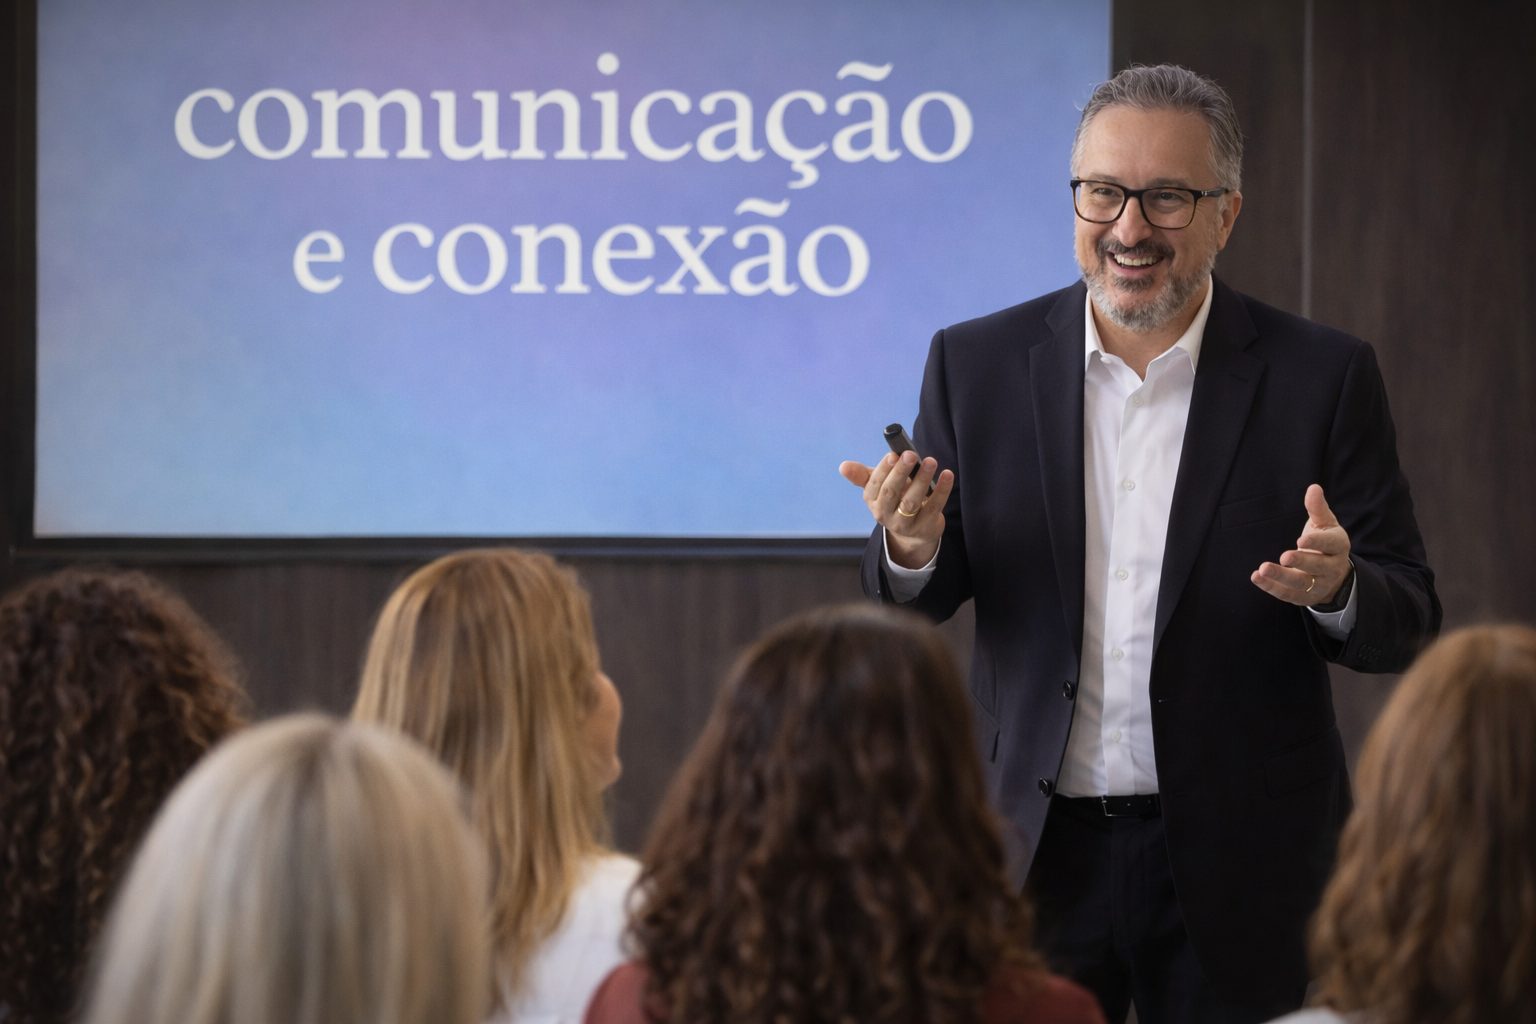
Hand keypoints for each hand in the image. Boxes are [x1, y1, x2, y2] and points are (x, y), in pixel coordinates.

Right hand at [839, 451, 953, 568]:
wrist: (914, 531)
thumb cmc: (895, 500)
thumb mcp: (878, 487)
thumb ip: (862, 475)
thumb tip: (843, 466)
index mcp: (872, 501)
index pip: (875, 485)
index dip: (884, 470)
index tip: (893, 454)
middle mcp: (885, 514)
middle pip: (891, 493)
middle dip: (901, 472)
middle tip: (911, 454)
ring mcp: (905, 524)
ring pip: (912, 502)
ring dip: (921, 480)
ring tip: (931, 461)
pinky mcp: (925, 527)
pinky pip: (934, 507)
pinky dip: (941, 490)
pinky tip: (947, 474)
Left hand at [1250, 484, 1352, 606]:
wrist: (1333, 574)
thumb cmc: (1325, 542)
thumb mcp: (1324, 524)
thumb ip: (1317, 508)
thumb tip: (1314, 487)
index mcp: (1338, 546)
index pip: (1331, 544)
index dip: (1317, 542)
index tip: (1301, 539)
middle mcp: (1331, 567)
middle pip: (1317, 567)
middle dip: (1301, 562)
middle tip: (1284, 556)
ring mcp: (1319, 584)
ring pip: (1301, 584)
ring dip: (1281, 577)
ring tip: (1263, 569)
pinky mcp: (1305, 597)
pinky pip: (1288, 595)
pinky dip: (1271, 587)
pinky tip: (1256, 577)